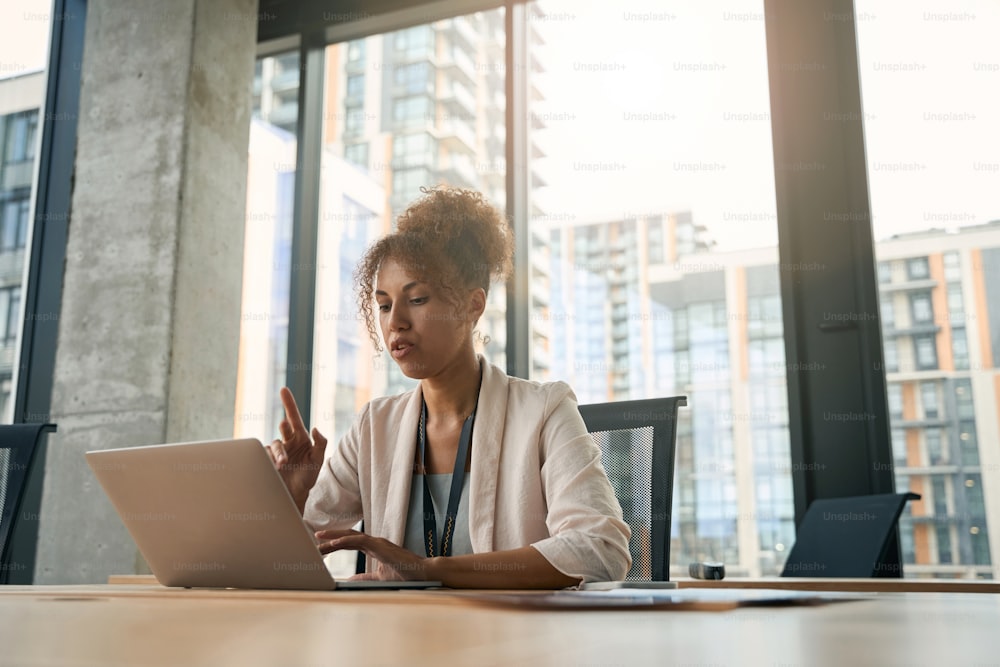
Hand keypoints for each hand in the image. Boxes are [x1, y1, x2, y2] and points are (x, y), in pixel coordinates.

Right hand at [266, 387, 326, 509]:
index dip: (289, 403)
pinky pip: (266, 455)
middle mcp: (288, 442)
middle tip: (285, 426)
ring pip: (275, 444)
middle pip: (283, 428)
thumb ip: (321, 444)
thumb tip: (316, 429)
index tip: (283, 389)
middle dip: (284, 428)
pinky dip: (270, 459)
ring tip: (282, 463)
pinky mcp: (267, 460)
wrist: (294, 495)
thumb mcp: (318, 460)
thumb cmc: (307, 476)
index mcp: (301, 438)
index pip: (294, 418)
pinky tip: (275, 467)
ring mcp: (277, 451)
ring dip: (279, 452)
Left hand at [316, 529, 428, 581]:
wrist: (422, 573)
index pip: (350, 542)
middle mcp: (374, 542)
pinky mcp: (380, 545)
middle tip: (313, 542)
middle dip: (329, 539)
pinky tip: (332, 542)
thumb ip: (365, 578)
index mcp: (374, 547)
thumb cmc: (405, 574)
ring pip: (350, 535)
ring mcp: (377, 542)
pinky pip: (359, 540)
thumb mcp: (379, 577)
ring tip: (317, 538)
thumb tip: (350, 581)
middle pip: (347, 537)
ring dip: (333, 537)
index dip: (335, 544)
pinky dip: (345, 540)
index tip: (320, 548)